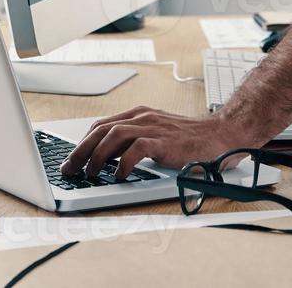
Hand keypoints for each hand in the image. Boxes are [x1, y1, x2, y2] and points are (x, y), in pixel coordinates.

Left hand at [60, 106, 257, 179]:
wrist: (222, 136)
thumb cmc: (191, 140)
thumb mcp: (157, 135)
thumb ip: (135, 142)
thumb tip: (108, 161)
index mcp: (139, 115)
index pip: (102, 125)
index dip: (83, 143)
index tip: (71, 160)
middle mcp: (143, 117)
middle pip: (101, 130)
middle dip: (80, 151)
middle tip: (69, 170)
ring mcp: (154, 128)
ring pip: (113, 136)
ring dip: (97, 157)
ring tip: (91, 175)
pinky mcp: (164, 142)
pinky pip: (136, 149)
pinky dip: (123, 163)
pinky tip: (119, 176)